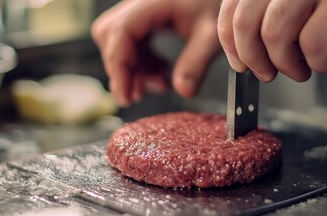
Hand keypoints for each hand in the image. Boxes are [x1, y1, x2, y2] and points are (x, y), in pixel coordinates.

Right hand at [92, 0, 220, 106]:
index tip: (125, 96)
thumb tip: (183, 91)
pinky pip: (133, 43)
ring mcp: (141, 12)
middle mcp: (140, 5)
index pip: (120, 33)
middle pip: (110, 37)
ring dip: (133, 69)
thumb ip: (197, 62)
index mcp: (151, 3)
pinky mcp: (147, 20)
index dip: (118, 67)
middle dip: (122, 69)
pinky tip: (161, 72)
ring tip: (158, 85)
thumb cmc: (215, 4)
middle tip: (138, 95)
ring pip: (120, 42)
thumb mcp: (211, 35)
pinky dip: (142, 62)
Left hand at [218, 0, 326, 82]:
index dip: (230, 40)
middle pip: (246, 22)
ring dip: (286, 65)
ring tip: (303, 69)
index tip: (239, 61)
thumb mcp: (300, 3)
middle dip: (253, 59)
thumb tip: (241, 47)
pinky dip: (320, 65)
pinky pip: (313, 46)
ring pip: (275, 36)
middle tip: (265, 73)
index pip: (233, 6)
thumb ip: (269, 13)